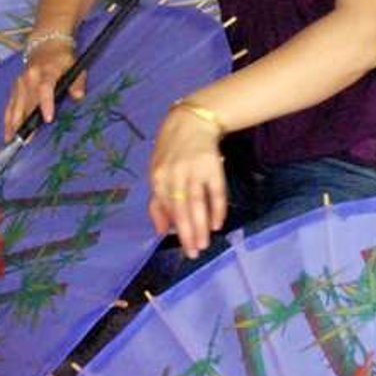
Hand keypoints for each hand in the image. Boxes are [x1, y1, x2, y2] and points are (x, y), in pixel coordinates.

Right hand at [3, 43, 86, 139]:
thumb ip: (77, 82)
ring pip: (15, 105)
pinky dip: (8, 119)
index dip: (46, 104)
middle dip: (26, 122)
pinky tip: (7, 132)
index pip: (45, 89)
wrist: (45, 44)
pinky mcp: (14, 87)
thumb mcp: (74, 66)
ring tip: (11, 141)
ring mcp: (20, 82)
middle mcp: (29, 77)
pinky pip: (9, 105)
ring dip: (13, 124)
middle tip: (26, 141)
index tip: (47, 119)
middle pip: (27, 102)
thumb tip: (78, 96)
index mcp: (46, 72)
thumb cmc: (62, 58)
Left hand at [149, 105, 227, 258]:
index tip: (183, 247)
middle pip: (181, 209)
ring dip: (201, 226)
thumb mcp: (158, 173)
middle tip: (194, 253)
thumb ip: (157, 202)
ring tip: (204, 244)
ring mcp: (195, 170)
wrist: (191, 122)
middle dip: (188, 233)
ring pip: (197, 203)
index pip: (166, 209)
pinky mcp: (213, 167)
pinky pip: (216, 192)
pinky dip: (217, 209)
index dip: (175, 230)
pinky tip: (218, 224)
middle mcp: (175, 175)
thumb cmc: (171, 152)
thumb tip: (161, 230)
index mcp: (158, 178)